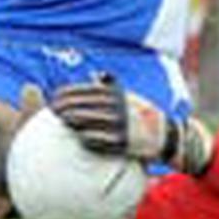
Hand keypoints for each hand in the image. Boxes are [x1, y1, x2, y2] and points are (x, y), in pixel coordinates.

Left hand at [52, 81, 213, 174]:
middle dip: (65, 107)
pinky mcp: (123, 144)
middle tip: (52, 110)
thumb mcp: (131, 95)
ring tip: (59, 122)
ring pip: (89, 123)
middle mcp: (119, 109)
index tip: (55, 96)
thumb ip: (113, 86)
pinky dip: (85, 139)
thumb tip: (96, 74)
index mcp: (119, 95)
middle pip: (84, 106)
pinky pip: (99, 141)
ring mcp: (121, 127)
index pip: (88, 91)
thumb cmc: (144, 114)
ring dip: (71, 123)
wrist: (166, 136)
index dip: (69, 93)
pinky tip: (76, 138)